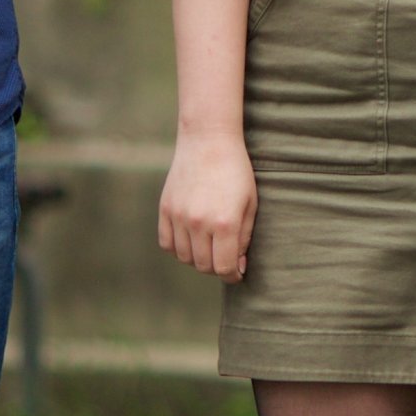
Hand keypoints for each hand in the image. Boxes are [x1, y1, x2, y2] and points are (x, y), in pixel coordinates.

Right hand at [159, 130, 257, 282]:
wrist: (208, 140)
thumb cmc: (236, 172)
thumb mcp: (250, 204)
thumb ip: (244, 239)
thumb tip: (236, 267)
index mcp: (225, 223)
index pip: (224, 268)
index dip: (232, 275)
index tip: (237, 272)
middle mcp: (199, 223)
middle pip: (204, 266)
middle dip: (217, 267)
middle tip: (225, 256)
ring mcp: (179, 216)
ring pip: (185, 257)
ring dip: (198, 258)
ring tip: (210, 245)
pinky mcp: (165, 209)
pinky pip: (167, 243)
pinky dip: (179, 247)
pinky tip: (191, 238)